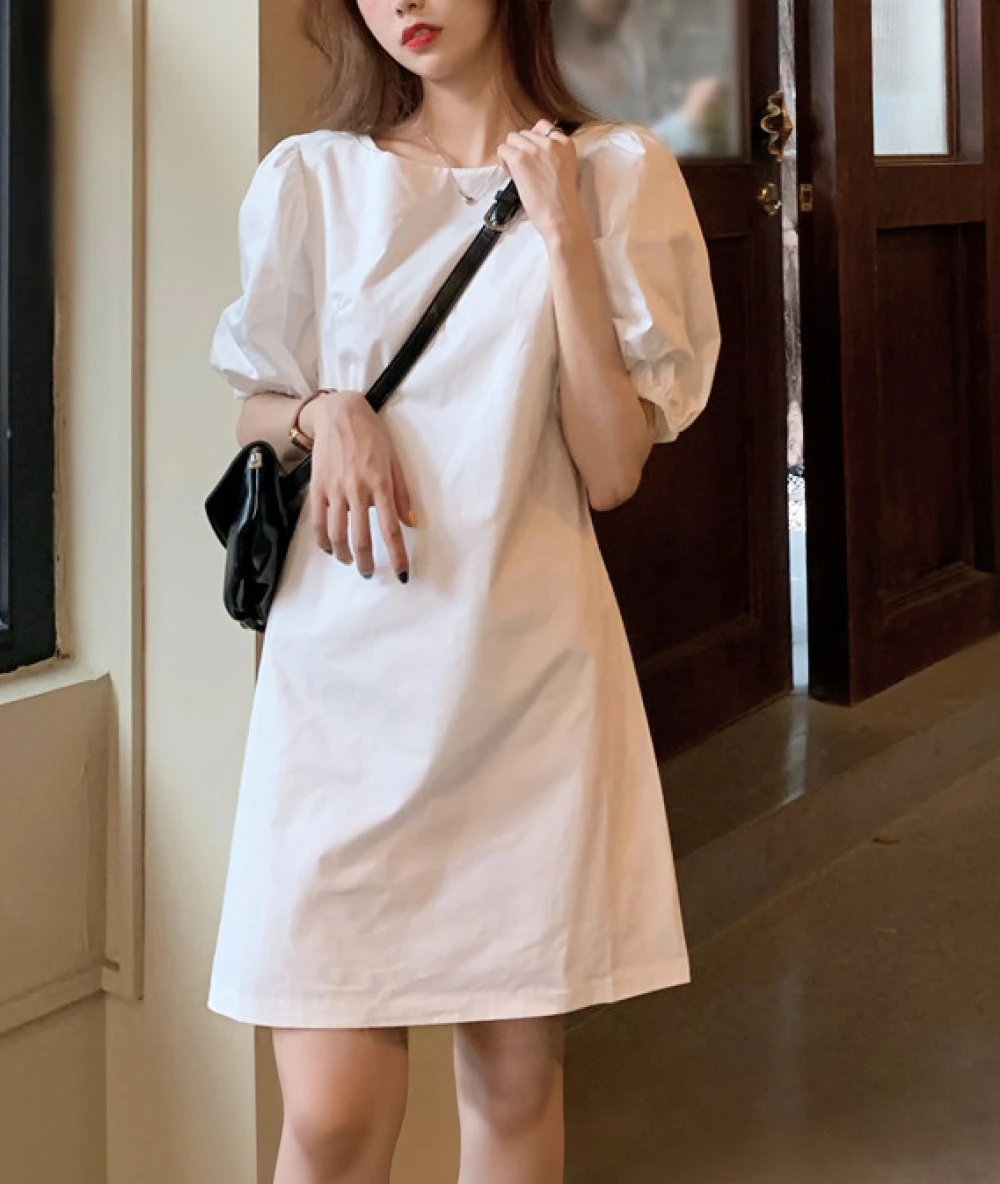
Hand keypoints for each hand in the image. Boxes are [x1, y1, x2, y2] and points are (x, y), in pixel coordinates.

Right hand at [301, 391, 412, 581]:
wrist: (339, 413)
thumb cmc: (372, 435)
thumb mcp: (395, 461)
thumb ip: (402, 494)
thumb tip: (411, 523)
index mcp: (380, 485)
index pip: (390, 529)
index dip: (397, 555)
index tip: (402, 573)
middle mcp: (356, 491)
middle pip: (361, 540)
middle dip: (367, 563)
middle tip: (370, 573)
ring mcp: (334, 490)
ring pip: (336, 535)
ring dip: (344, 555)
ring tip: (349, 561)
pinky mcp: (317, 487)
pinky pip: (317, 522)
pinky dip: (323, 541)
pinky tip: (329, 548)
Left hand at [496, 120, 586, 248]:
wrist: (561, 216)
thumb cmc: (562, 201)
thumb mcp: (563, 168)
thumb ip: (551, 155)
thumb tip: (528, 150)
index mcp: (565, 143)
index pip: (543, 126)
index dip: (534, 140)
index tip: (533, 155)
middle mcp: (550, 142)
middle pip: (525, 132)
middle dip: (522, 147)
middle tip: (524, 167)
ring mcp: (534, 149)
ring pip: (512, 138)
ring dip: (511, 152)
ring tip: (517, 171)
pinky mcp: (520, 159)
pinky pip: (502, 149)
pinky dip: (503, 160)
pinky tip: (511, 173)